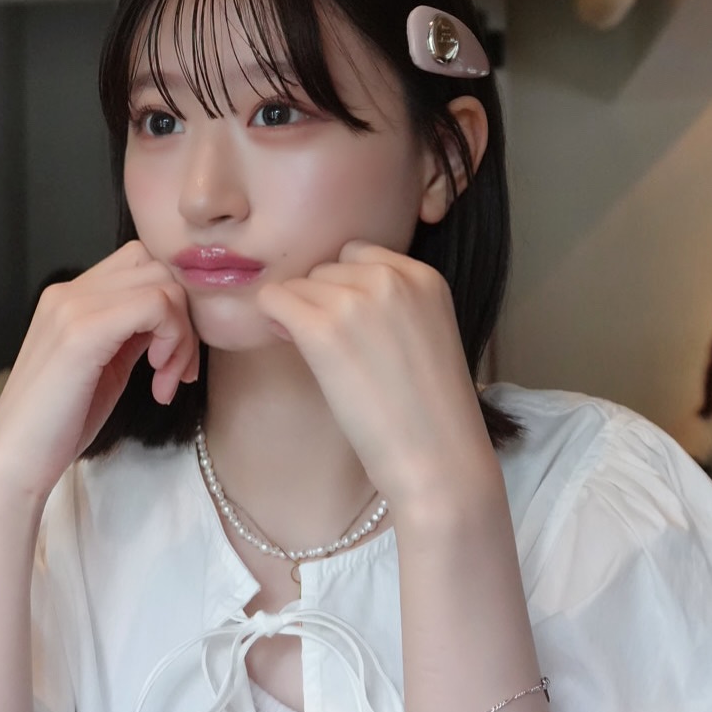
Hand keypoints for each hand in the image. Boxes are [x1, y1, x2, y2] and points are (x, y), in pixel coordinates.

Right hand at [0, 242, 199, 507]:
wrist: (16, 461)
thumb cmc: (58, 426)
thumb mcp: (105, 368)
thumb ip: (132, 336)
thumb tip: (171, 321)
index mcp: (69, 299)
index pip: (141, 265)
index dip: (171, 306)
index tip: (171, 360)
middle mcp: (68, 292)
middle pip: (158, 268)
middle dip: (183, 319)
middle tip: (177, 372)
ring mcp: (73, 306)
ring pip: (163, 284)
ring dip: (181, 334)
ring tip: (167, 380)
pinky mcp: (83, 331)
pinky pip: (155, 305)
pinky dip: (173, 340)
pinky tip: (159, 378)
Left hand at [256, 241, 499, 516]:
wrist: (438, 458)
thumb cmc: (431, 413)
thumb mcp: (425, 335)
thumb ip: (389, 306)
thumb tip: (324, 294)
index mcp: (423, 276)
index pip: (358, 253)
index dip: (343, 288)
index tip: (348, 324)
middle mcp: (390, 277)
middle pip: (325, 269)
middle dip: (320, 301)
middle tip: (331, 346)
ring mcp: (355, 301)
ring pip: (297, 285)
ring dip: (298, 315)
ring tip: (320, 356)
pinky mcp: (322, 329)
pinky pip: (273, 300)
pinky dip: (273, 320)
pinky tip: (289, 344)